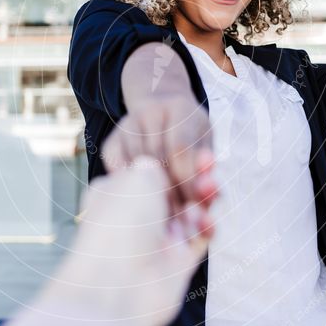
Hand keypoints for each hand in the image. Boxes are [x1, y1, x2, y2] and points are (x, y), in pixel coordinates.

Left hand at [2, 156, 218, 325]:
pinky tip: (206, 220)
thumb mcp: (138, 175)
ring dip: (203, 198)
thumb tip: (165, 169)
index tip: (192, 149)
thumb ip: (158, 165)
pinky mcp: (176, 263)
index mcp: (118, 191)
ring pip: (191, 212)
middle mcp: (136, 216)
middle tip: (208, 163)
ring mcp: (157, 240)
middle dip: (194, 176)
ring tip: (210, 188)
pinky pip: (199, 238)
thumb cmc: (120, 224)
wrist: (117, 284)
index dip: (174, 158)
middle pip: (175, 190)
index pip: (151, 170)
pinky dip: (206, 226)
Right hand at [101, 93, 213, 218]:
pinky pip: (116, 167)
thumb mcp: (205, 143)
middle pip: (156, 158)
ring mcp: (127, 125)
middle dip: (170, 192)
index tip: (194, 205)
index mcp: (180, 108)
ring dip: (152, 194)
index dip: (187, 180)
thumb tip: (214, 196)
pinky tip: (143, 202)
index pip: (179, 148)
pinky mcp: (111, 140)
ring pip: (136, 165)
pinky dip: (128, 186)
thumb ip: (207, 168)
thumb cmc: (190, 134)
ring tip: (166, 214)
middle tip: (180, 217)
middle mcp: (150, 111)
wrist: (161, 109)